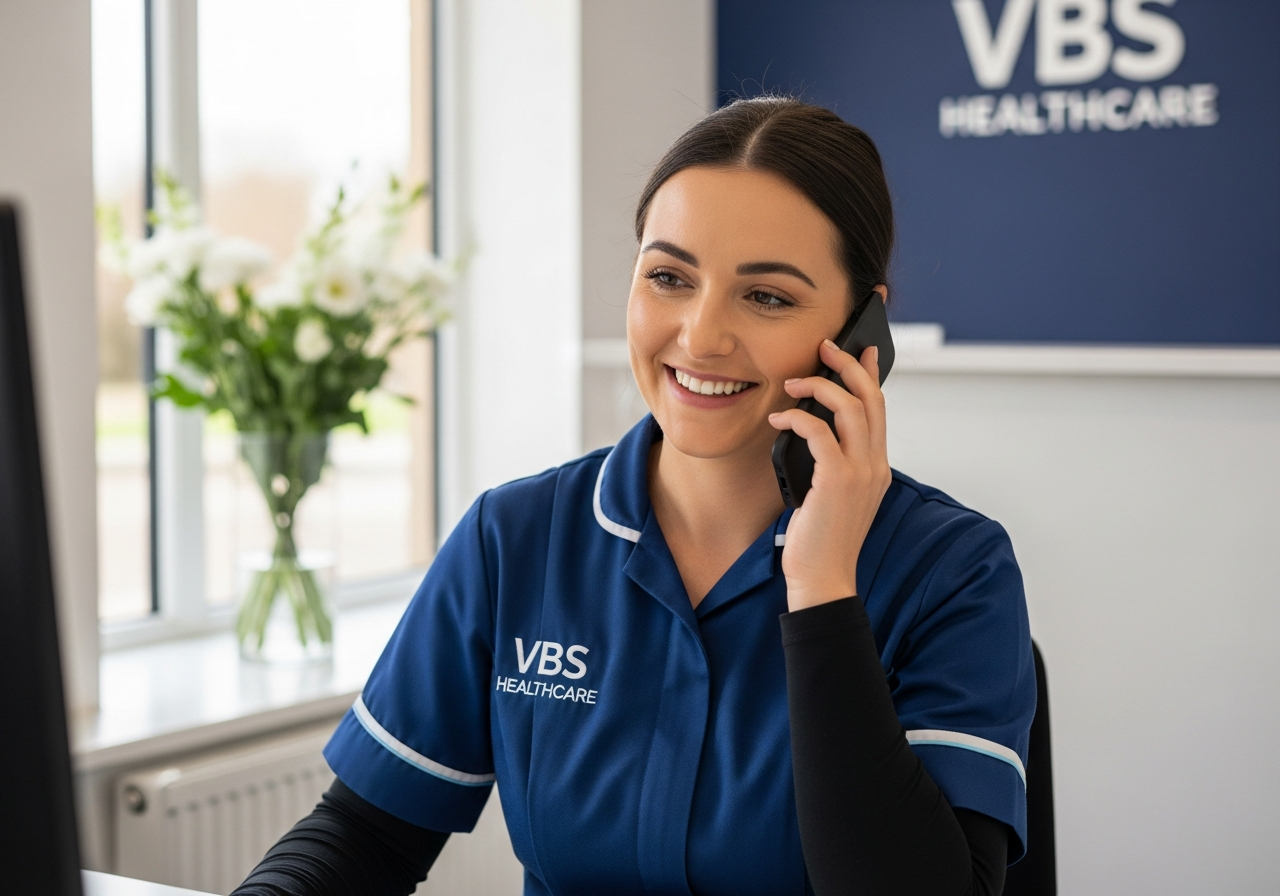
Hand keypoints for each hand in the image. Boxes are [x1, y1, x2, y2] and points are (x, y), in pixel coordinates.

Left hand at [768, 339, 891, 611]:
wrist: (823, 579)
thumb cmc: (820, 541)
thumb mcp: (832, 496)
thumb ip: (832, 465)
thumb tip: (811, 431)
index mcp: (877, 468)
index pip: (880, 410)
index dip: (872, 376)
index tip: (863, 351)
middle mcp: (875, 466)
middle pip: (871, 399)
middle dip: (848, 366)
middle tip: (825, 347)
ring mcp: (860, 473)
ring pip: (850, 407)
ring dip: (820, 386)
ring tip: (793, 382)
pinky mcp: (837, 480)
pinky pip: (819, 431)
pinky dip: (797, 418)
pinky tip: (779, 419)